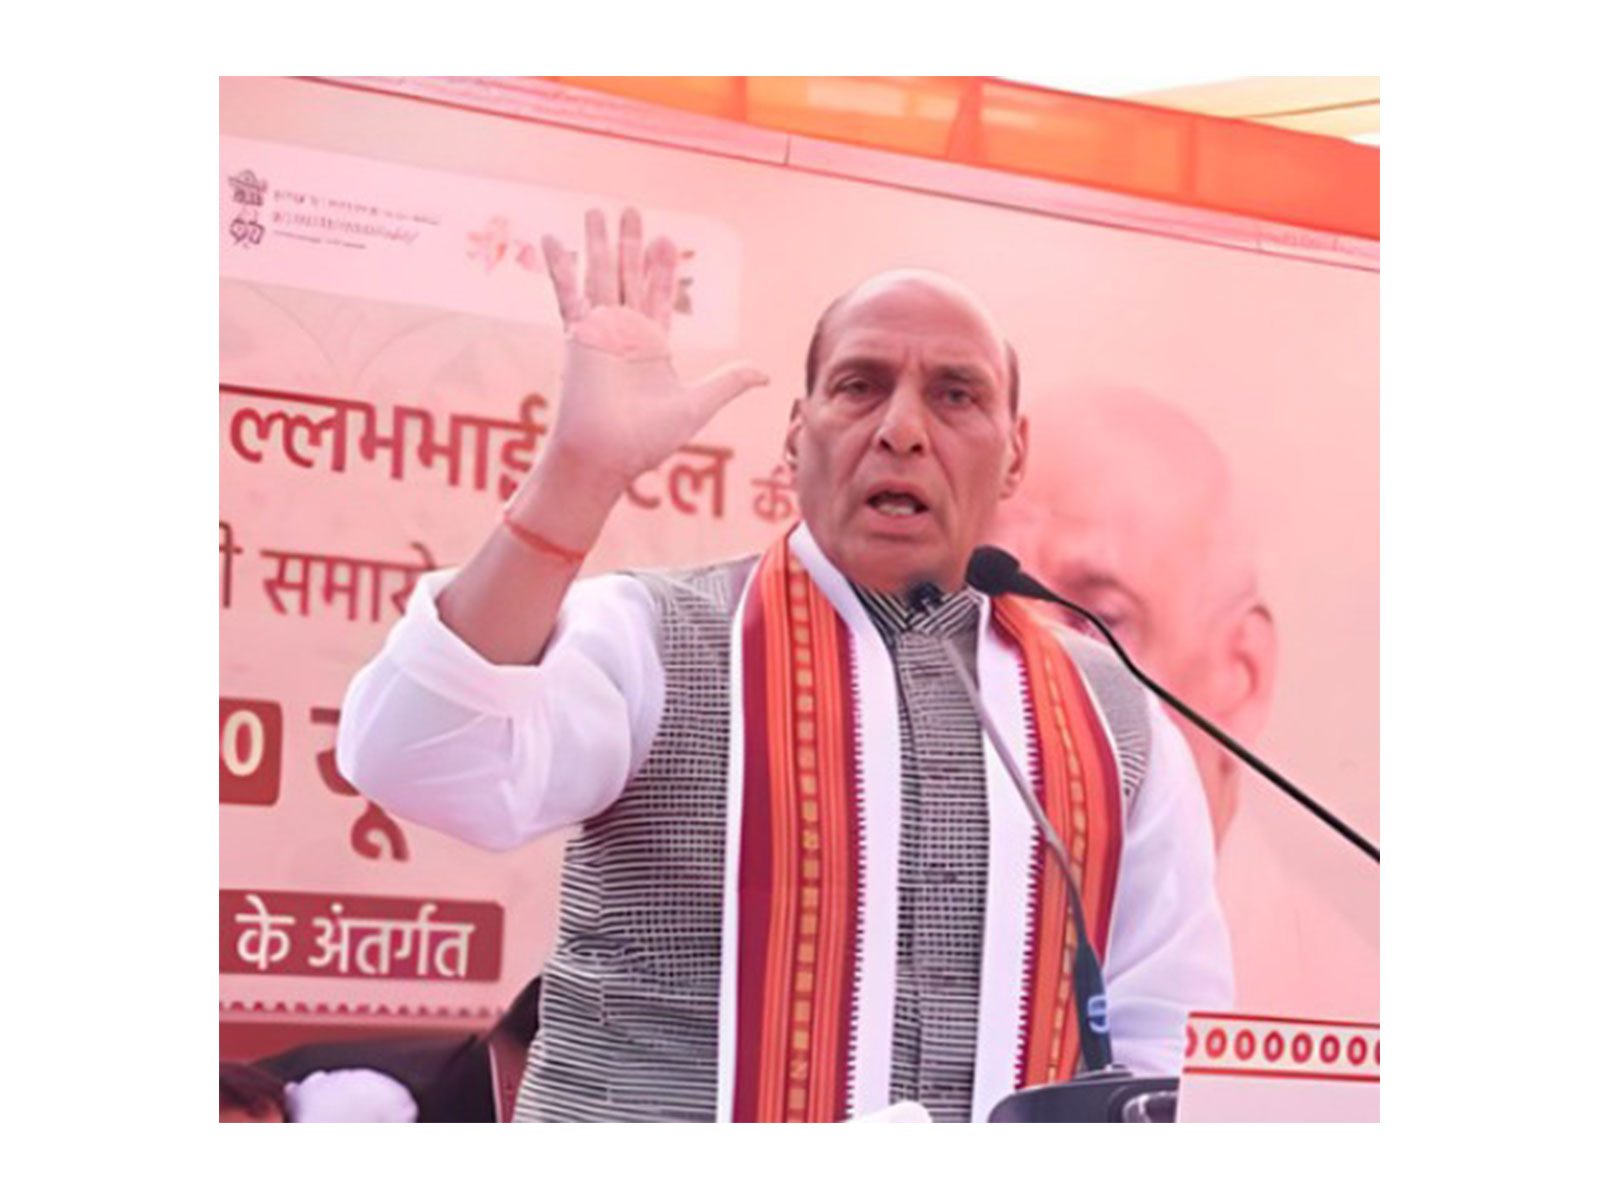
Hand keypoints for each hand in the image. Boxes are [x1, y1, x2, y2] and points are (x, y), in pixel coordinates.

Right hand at [539, 207, 768, 495]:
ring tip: (598, 210)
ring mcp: (599, 330)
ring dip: (599, 244)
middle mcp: (624, 333)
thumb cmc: (647, 440)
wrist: (607, 455)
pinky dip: (559, 265)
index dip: (662, 268)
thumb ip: (728, 381)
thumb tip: (765, 373)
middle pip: (628, 277)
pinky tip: (551, 236)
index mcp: (651, 346)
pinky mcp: (578, 333)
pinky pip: (566, 292)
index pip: (659, 296)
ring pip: (600, 276)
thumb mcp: (697, 405)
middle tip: (630, 210)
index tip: (665, 239)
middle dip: (630, 245)